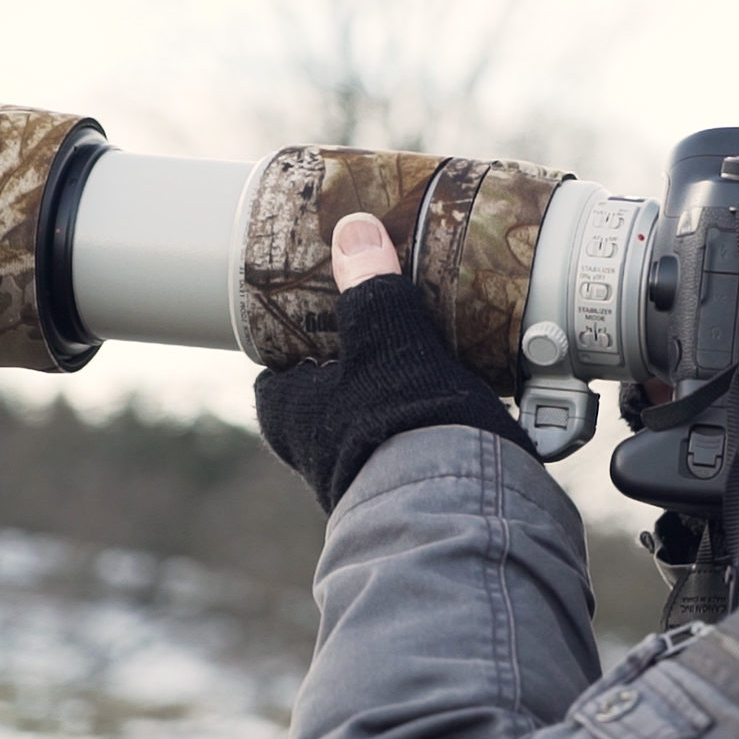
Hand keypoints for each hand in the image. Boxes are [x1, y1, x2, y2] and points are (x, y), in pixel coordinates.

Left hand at [253, 213, 532, 512]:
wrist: (459, 509)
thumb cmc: (402, 420)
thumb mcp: (386, 338)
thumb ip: (371, 287)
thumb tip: (354, 229)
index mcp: (287, 412)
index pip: (276, 373)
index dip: (299, 345)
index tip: (328, 319)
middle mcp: (313, 452)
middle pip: (326, 397)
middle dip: (355, 372)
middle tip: (389, 334)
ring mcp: (360, 480)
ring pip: (372, 425)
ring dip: (397, 401)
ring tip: (433, 365)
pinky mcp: (411, 496)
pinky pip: (414, 449)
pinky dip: (430, 428)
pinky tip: (461, 406)